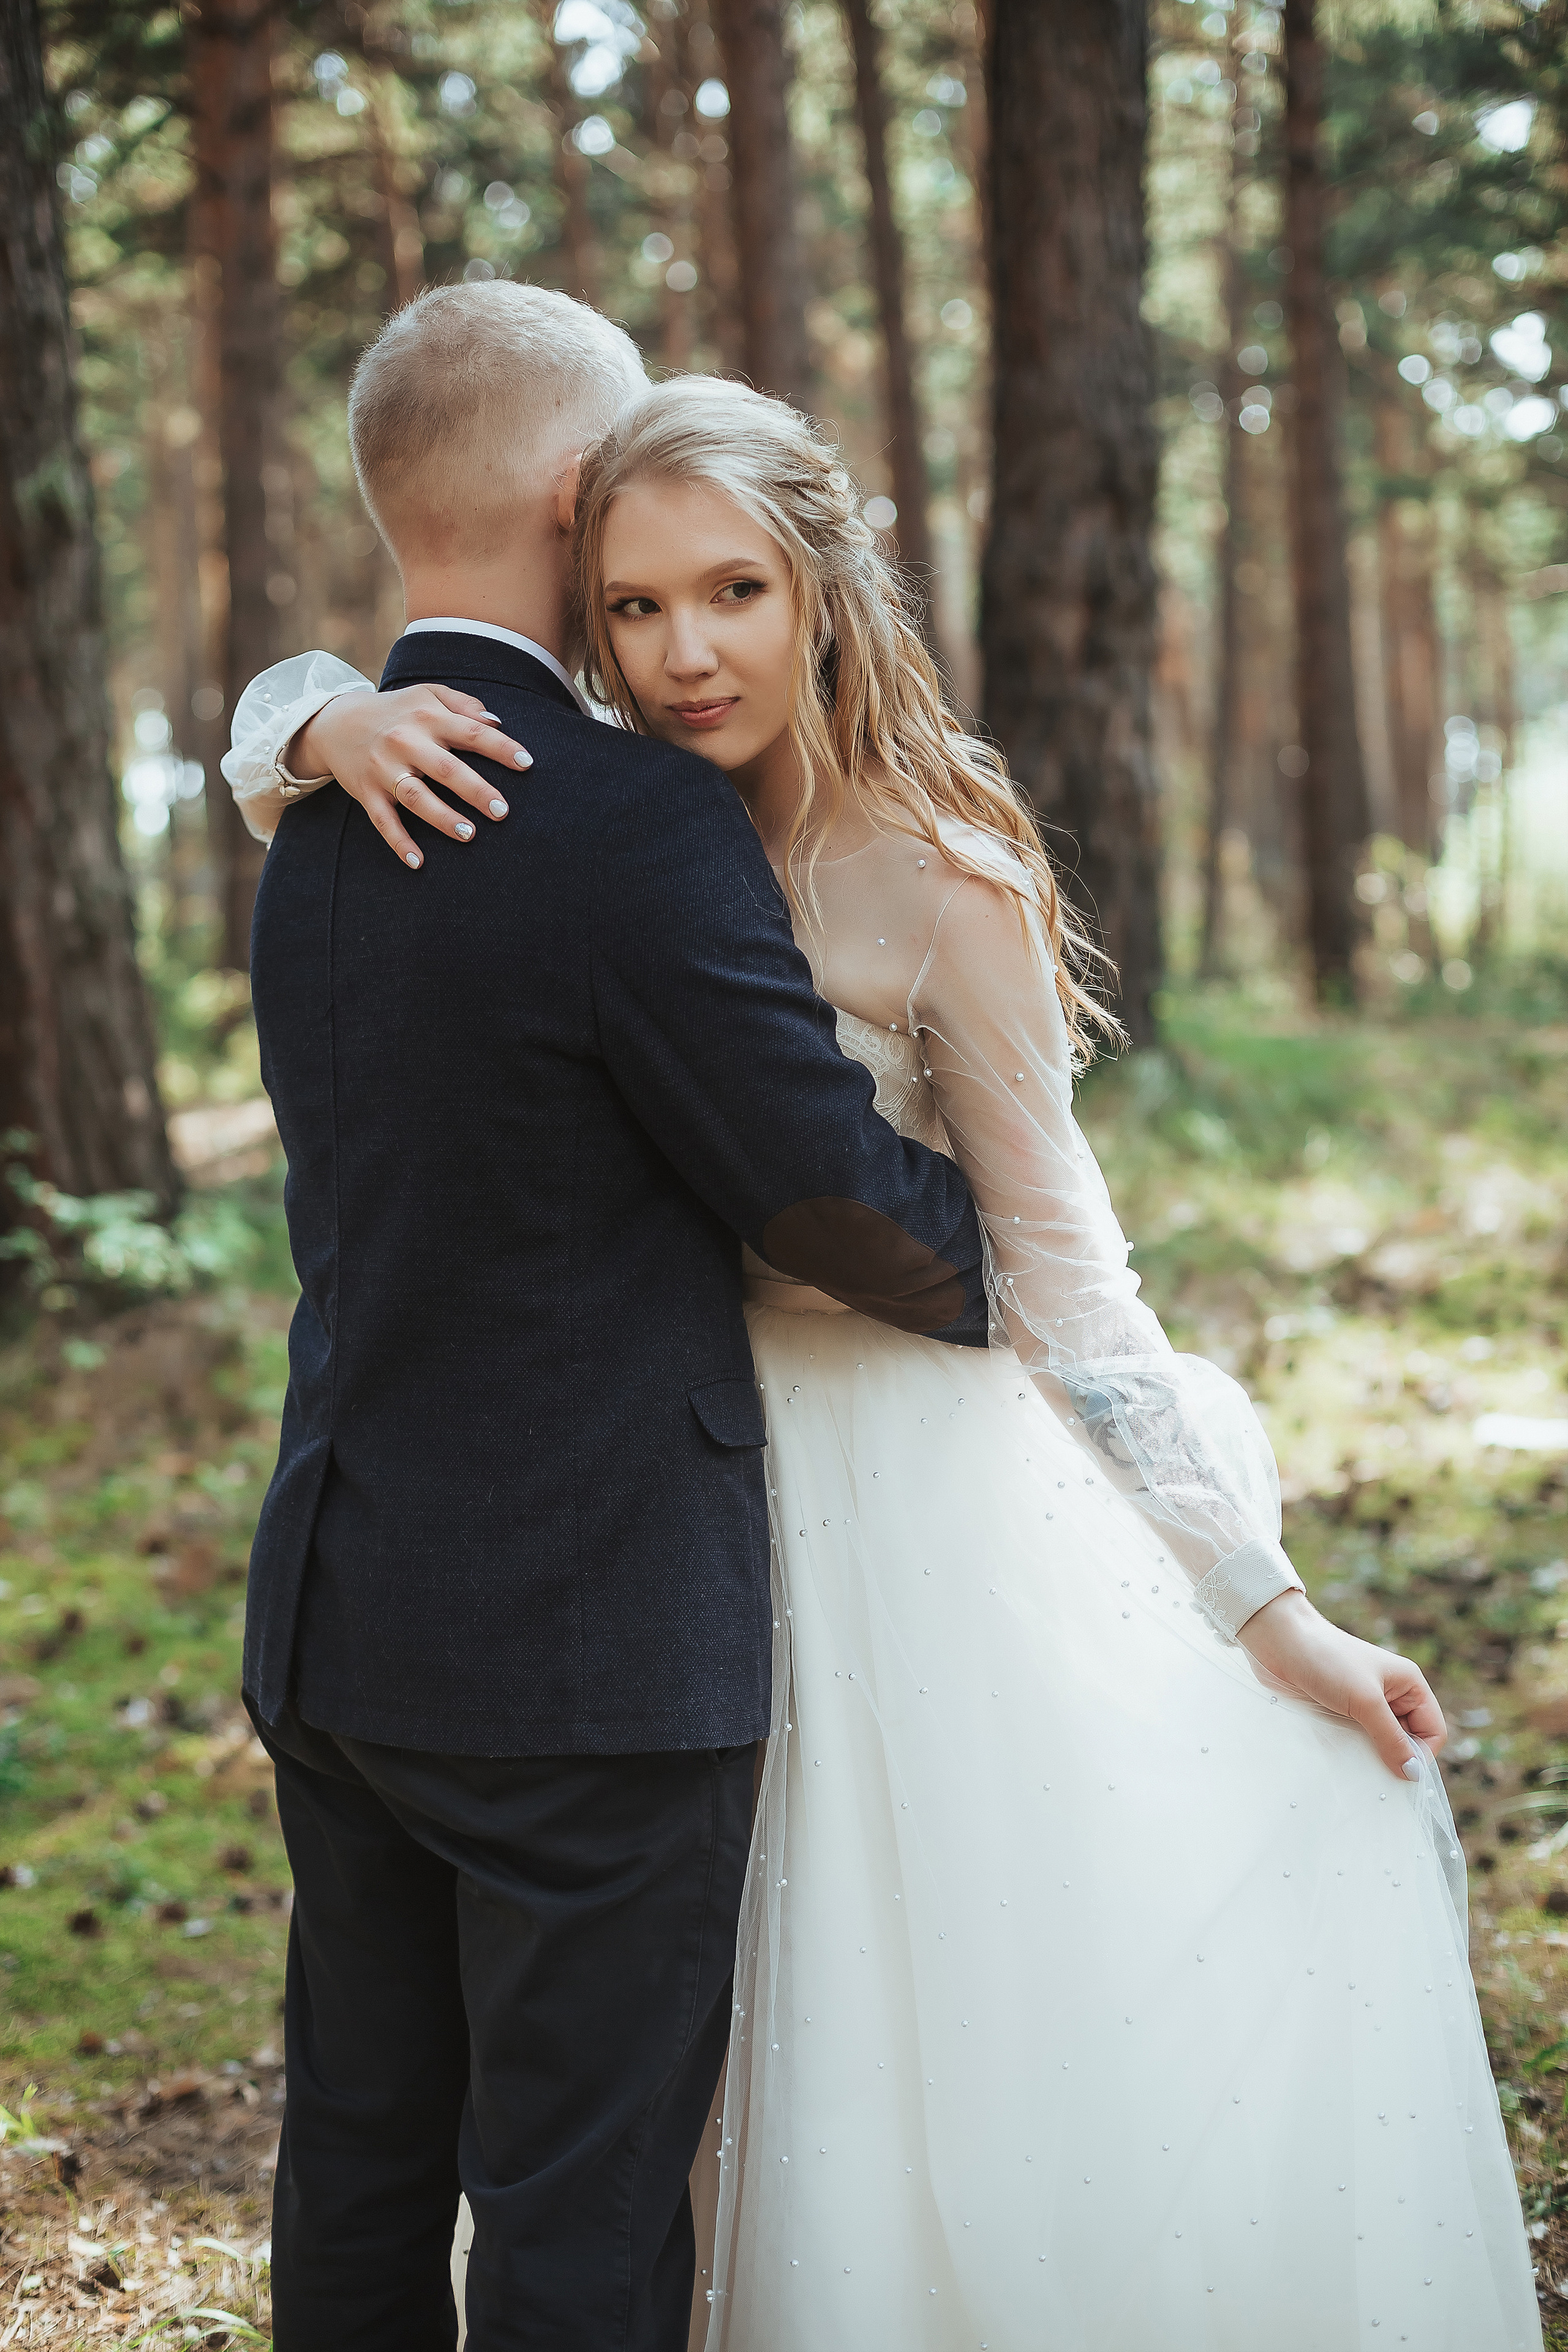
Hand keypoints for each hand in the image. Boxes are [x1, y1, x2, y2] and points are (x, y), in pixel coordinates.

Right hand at [289, 686, 532, 868]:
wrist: (336, 721)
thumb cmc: (397, 711)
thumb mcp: (428, 694)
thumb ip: (464, 705)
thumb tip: (497, 723)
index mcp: (427, 717)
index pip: (471, 732)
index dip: (501, 748)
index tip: (528, 764)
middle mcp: (405, 742)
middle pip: (445, 769)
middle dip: (476, 791)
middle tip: (503, 811)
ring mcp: (384, 769)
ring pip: (416, 797)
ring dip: (443, 817)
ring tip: (469, 834)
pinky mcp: (366, 792)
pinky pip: (383, 821)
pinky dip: (399, 842)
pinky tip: (418, 862)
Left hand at [1236, 1587, 1446, 1777]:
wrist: (1278, 1641)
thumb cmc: (1327, 1661)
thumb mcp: (1365, 1701)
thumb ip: (1391, 1738)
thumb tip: (1413, 1775)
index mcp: (1409, 1685)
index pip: (1433, 1730)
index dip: (1421, 1754)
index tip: (1399, 1772)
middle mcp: (1391, 1695)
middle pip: (1408, 1740)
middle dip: (1397, 1759)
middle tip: (1377, 1778)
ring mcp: (1364, 1704)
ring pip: (1381, 1743)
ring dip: (1373, 1758)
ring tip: (1359, 1770)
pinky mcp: (1341, 1711)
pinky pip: (1357, 1740)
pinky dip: (1354, 1752)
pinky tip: (1343, 1760)